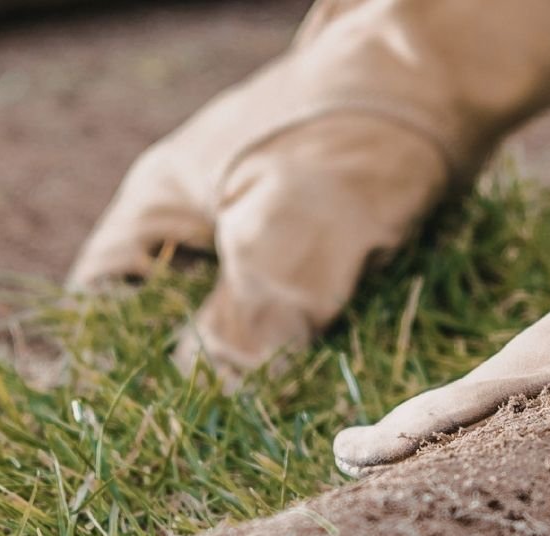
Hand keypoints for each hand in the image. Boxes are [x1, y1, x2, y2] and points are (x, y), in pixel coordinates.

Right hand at [68, 0, 549, 384]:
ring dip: (272, 367)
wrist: (447, 78)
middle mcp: (206, 214)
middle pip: (179, 315)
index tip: (153, 430)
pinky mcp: (334, 232)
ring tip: (289, 427)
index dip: (117, 367)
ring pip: (251, 315)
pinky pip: (310, 303)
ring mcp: (270, 220)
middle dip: (205, 378)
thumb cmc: (347, 148)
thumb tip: (207, 405)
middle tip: (232, 444)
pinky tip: (341, 379)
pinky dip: (321, 340)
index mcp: (161, 207)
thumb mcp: (277, 251)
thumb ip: (237, 332)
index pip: (102, 302)